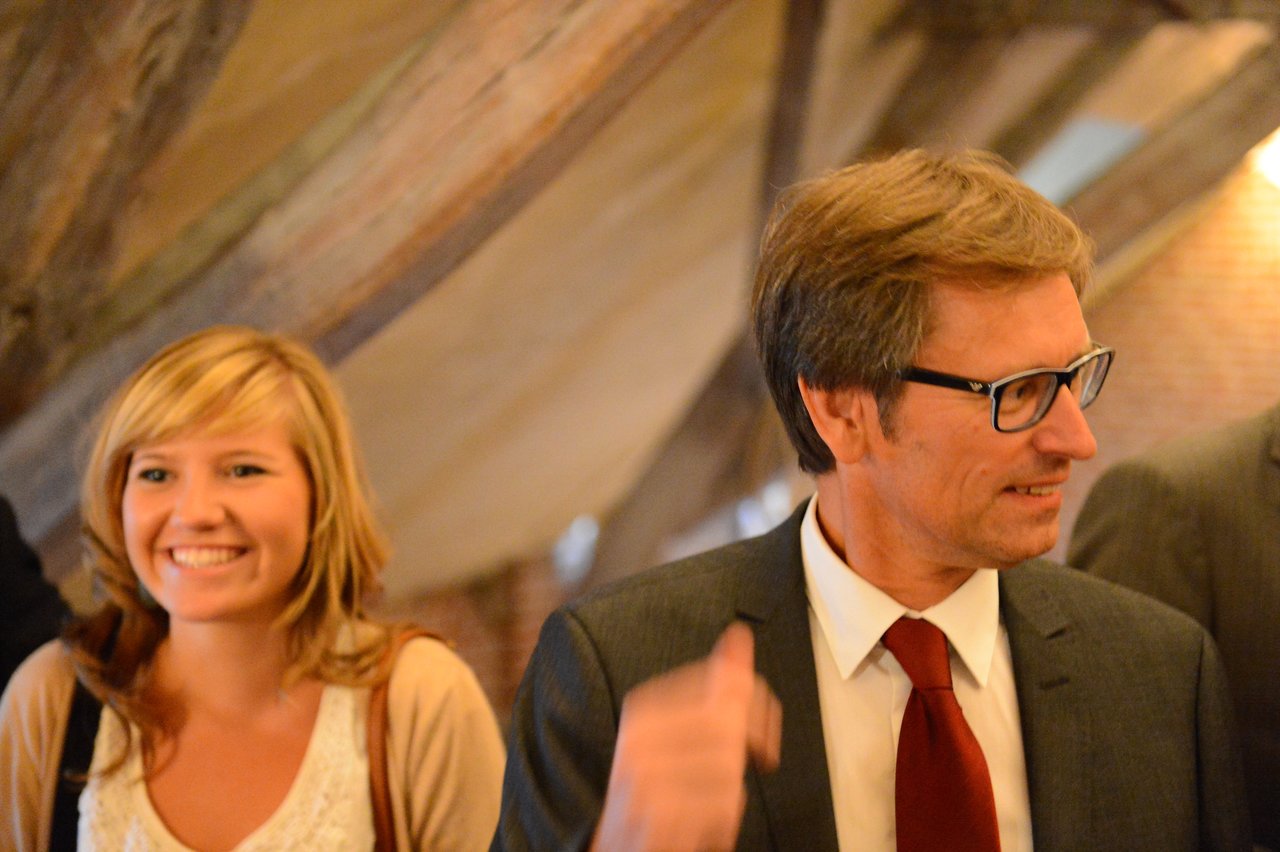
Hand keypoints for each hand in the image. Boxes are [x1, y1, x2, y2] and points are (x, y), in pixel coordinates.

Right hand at [591, 622, 781, 851]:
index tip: (761, 741)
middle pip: (730, 727)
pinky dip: (723, 825)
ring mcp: (645, 777)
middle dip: (742, 758)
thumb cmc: (657, 793)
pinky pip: (722, 808)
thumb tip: (740, 636)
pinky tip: (700, 828)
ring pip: (730, 771)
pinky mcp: (658, 816)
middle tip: (726, 780)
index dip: (759, 713)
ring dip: (729, 797)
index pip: (726, 683)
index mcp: (643, 708)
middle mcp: (638, 737)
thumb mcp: (682, 731)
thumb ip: (715, 686)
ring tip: (703, 806)